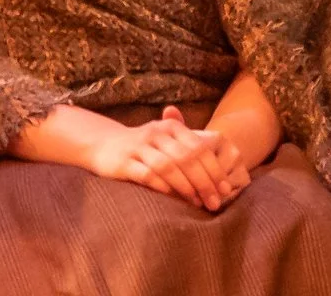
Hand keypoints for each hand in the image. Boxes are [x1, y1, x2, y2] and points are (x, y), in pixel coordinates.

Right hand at [88, 107, 250, 211]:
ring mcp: (138, 147)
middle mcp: (156, 133)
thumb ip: (192, 151)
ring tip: (197, 203)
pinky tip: (173, 200)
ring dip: (186, 187)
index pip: (199, 148)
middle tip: (215, 202)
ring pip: (168, 167)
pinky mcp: (123, 163)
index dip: (215, 170)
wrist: (104, 144)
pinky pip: (147, 175)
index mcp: (171, 126)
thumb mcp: (167, 140)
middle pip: (187, 158)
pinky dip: (163, 188)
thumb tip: (222, 177)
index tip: (226, 190)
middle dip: (205, 182)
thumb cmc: (145, 147)